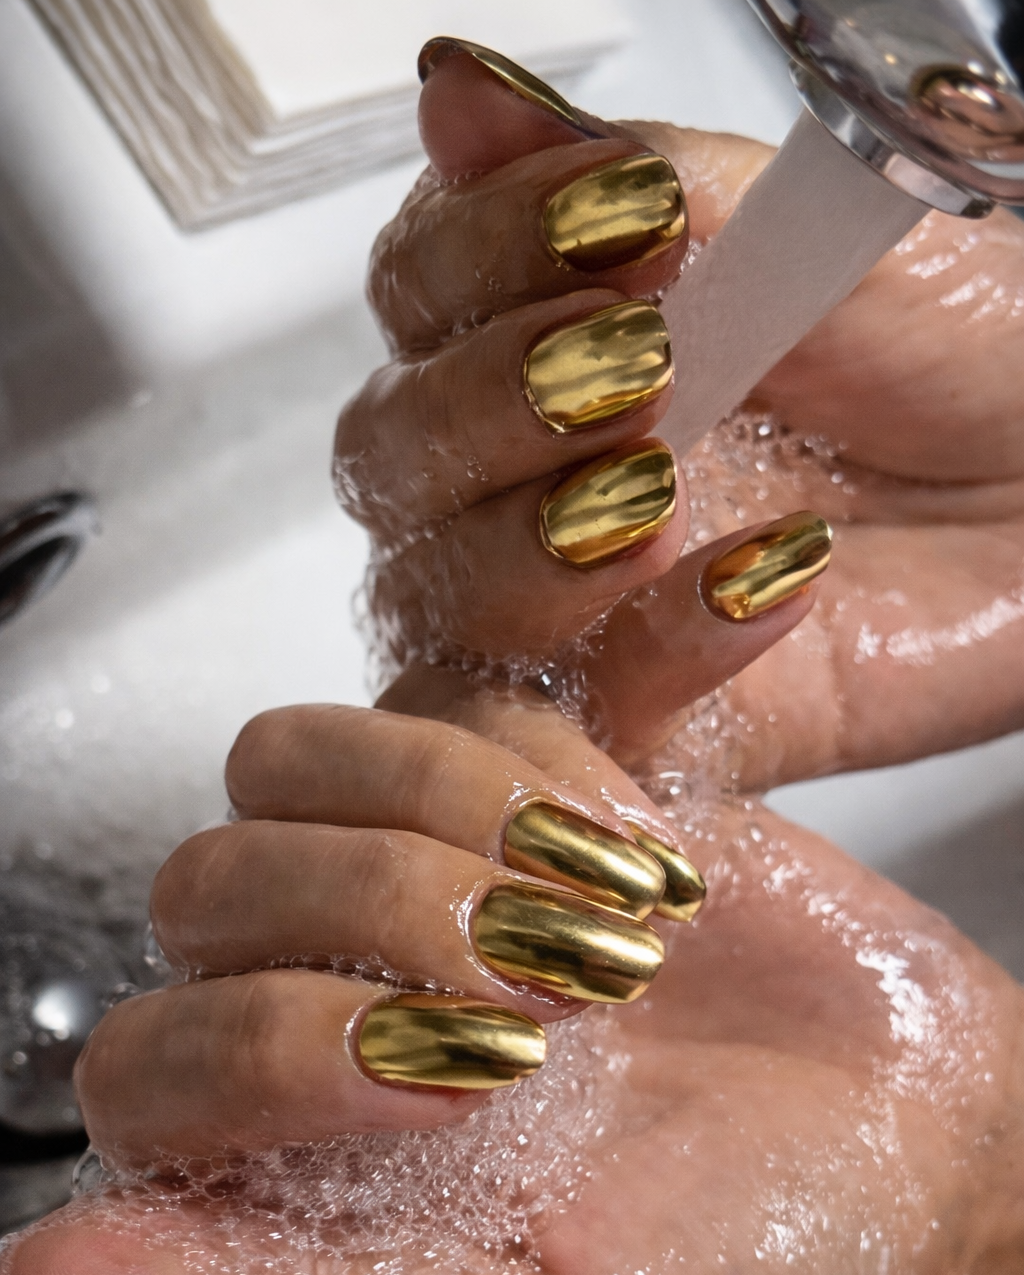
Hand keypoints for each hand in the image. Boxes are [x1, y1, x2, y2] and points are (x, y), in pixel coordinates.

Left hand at [3, 687, 1022, 1274]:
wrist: (926, 1149)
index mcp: (305, 1165)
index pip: (147, 1067)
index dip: (274, 1050)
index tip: (454, 1082)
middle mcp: (334, 1003)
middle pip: (210, 882)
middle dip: (391, 915)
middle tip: (564, 996)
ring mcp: (417, 870)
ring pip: (293, 757)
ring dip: (453, 808)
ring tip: (614, 911)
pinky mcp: (519, 777)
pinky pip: (452, 690)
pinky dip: (552, 756)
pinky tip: (652, 849)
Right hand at [340, 42, 1023, 775]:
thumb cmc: (958, 345)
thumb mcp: (805, 234)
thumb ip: (628, 178)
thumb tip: (458, 99)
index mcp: (546, 326)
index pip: (414, 292)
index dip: (475, 258)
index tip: (616, 222)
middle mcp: (532, 467)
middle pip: (387, 458)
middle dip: (484, 409)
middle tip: (633, 368)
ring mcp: (575, 600)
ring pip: (434, 602)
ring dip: (526, 546)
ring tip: (660, 495)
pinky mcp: (649, 715)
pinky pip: (577, 721)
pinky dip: (657, 651)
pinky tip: (771, 578)